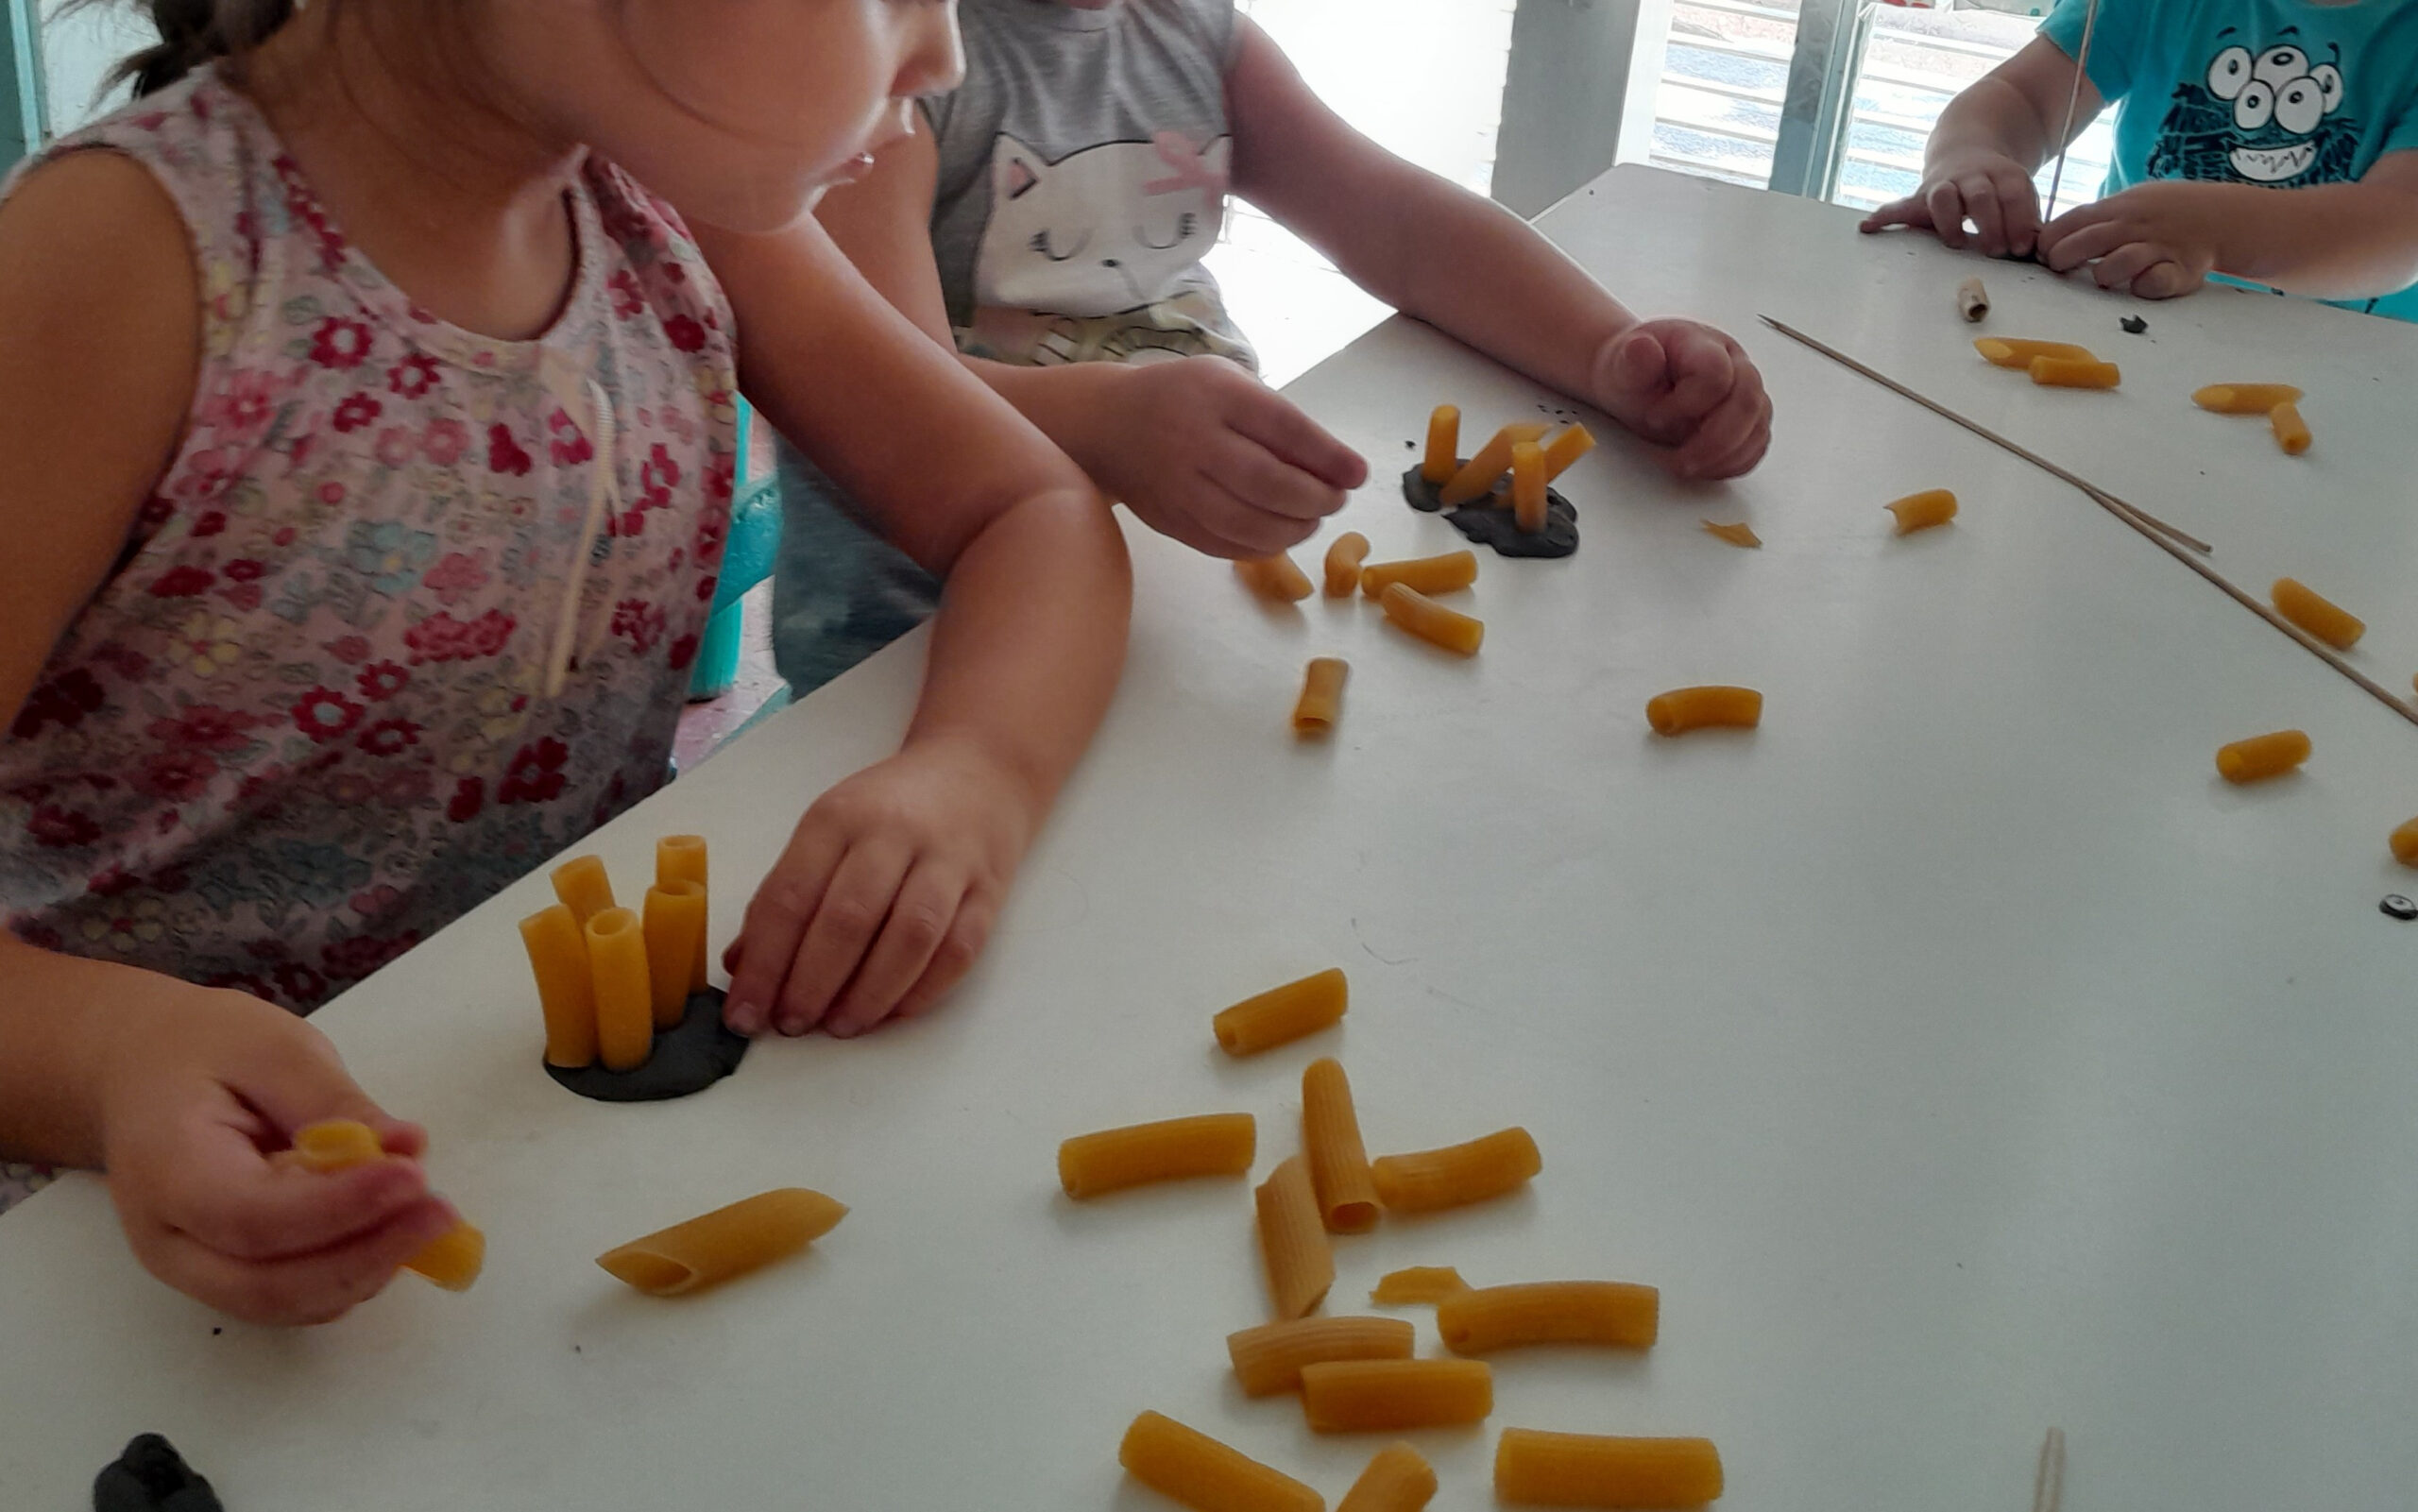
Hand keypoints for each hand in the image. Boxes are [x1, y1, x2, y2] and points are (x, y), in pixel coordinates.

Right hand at [96, 988, 455, 1324]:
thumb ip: (334, 1102)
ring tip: (426, 1214)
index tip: (413, 1177)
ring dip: (368, 1268)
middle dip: (366, 1256)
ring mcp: (195, 1268)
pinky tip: (393, 1226)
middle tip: (439, 1212)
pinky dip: (352, 1270)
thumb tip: (404, 1148)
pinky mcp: (229, 1274)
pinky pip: (297, 1294)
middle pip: (269, 1285)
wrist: (141, 1074)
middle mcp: (171, 1240)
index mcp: (167, 1170)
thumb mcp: (271, 1047)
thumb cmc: (203, 1051)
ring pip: (288, 1302)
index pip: (253, 1217)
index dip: (339, 1208)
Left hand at [723, 735, 1034, 1039]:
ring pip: (909, 937)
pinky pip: (959, 950)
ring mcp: (948, 861)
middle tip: (791, 1025)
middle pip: (849, 918)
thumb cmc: (888, 812)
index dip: (764, 964)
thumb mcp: (827, 831)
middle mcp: (894, 834)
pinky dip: (922, 991)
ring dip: (869, 994)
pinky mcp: (989, 890)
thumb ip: (786, 894)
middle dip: (812, 984)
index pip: (791, 897)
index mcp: (839, 817)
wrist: (978, 772)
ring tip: (841, 1027)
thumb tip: (744, 967)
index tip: (745, 1013)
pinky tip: (891, 1013)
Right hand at [1082, 356, 1367, 558]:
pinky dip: (1264, 546)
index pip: (1284, 429)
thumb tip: (1336, 468)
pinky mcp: (1172, 522)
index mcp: (1217, 395)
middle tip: (1337, 499)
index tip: (1359, 474)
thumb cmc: (1186, 398)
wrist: (1108, 425)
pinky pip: (1227, 546)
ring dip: (1296, 528)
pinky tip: (1280, 533)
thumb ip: (1278, 419)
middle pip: (1270, 484)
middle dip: (1317, 498)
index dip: (1328, 457)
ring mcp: (1180, 487)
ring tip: (1312, 518)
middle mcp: (1195, 441)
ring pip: (1250, 524)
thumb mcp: (1230, 383)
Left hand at [1588, 320, 1771, 480]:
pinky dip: (1732, 464)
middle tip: (1678, 462)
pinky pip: (1756, 446)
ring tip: (1685, 466)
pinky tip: (1702, 467)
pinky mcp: (1748, 419)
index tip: (1654, 420)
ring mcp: (1745, 391)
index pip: (1716, 373)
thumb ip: (1631, 360)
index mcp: (1703, 343)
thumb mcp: (1619, 366)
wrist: (1635, 379)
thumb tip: (1642, 349)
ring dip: (1723, 458)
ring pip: (1757, 427)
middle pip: (1748, 402)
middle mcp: (1734, 364)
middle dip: (1714, 442)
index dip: (1687, 405)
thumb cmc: (1632, 372)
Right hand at [1859, 148, 2044, 258]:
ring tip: (1954, 243)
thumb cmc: (1997, 188)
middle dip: (1989, 224)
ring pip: (1943, 197)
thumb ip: (2026, 221)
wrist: (1967, 149)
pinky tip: (1869, 226)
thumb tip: (2040, 250)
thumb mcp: (2018, 195)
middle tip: (1995, 250)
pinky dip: (1884, 216)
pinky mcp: (1920, 196)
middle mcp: (1972, 177)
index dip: (2019, 221)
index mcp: (2003, 175)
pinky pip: (1900, 205)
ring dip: (1948, 221)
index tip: (2021, 247)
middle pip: (1980, 196)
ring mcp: (1944, 185)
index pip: (2013, 195)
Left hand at [2037, 181, 2220, 297]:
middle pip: (2088, 241)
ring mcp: (2159, 247)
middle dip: (2064, 257)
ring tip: (2103, 277)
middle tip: (2059, 268)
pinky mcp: (2182, 270)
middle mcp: (2136, 226)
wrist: (2223, 215)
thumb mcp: (2130, 203)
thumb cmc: (2164, 213)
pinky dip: (2146, 286)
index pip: (2072, 221)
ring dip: (2104, 273)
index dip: (2050, 239)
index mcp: (2119, 208)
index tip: (2041, 253)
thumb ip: (2096, 219)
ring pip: (2120, 262)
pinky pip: (2157, 282)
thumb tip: (2049, 238)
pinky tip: (2141, 285)